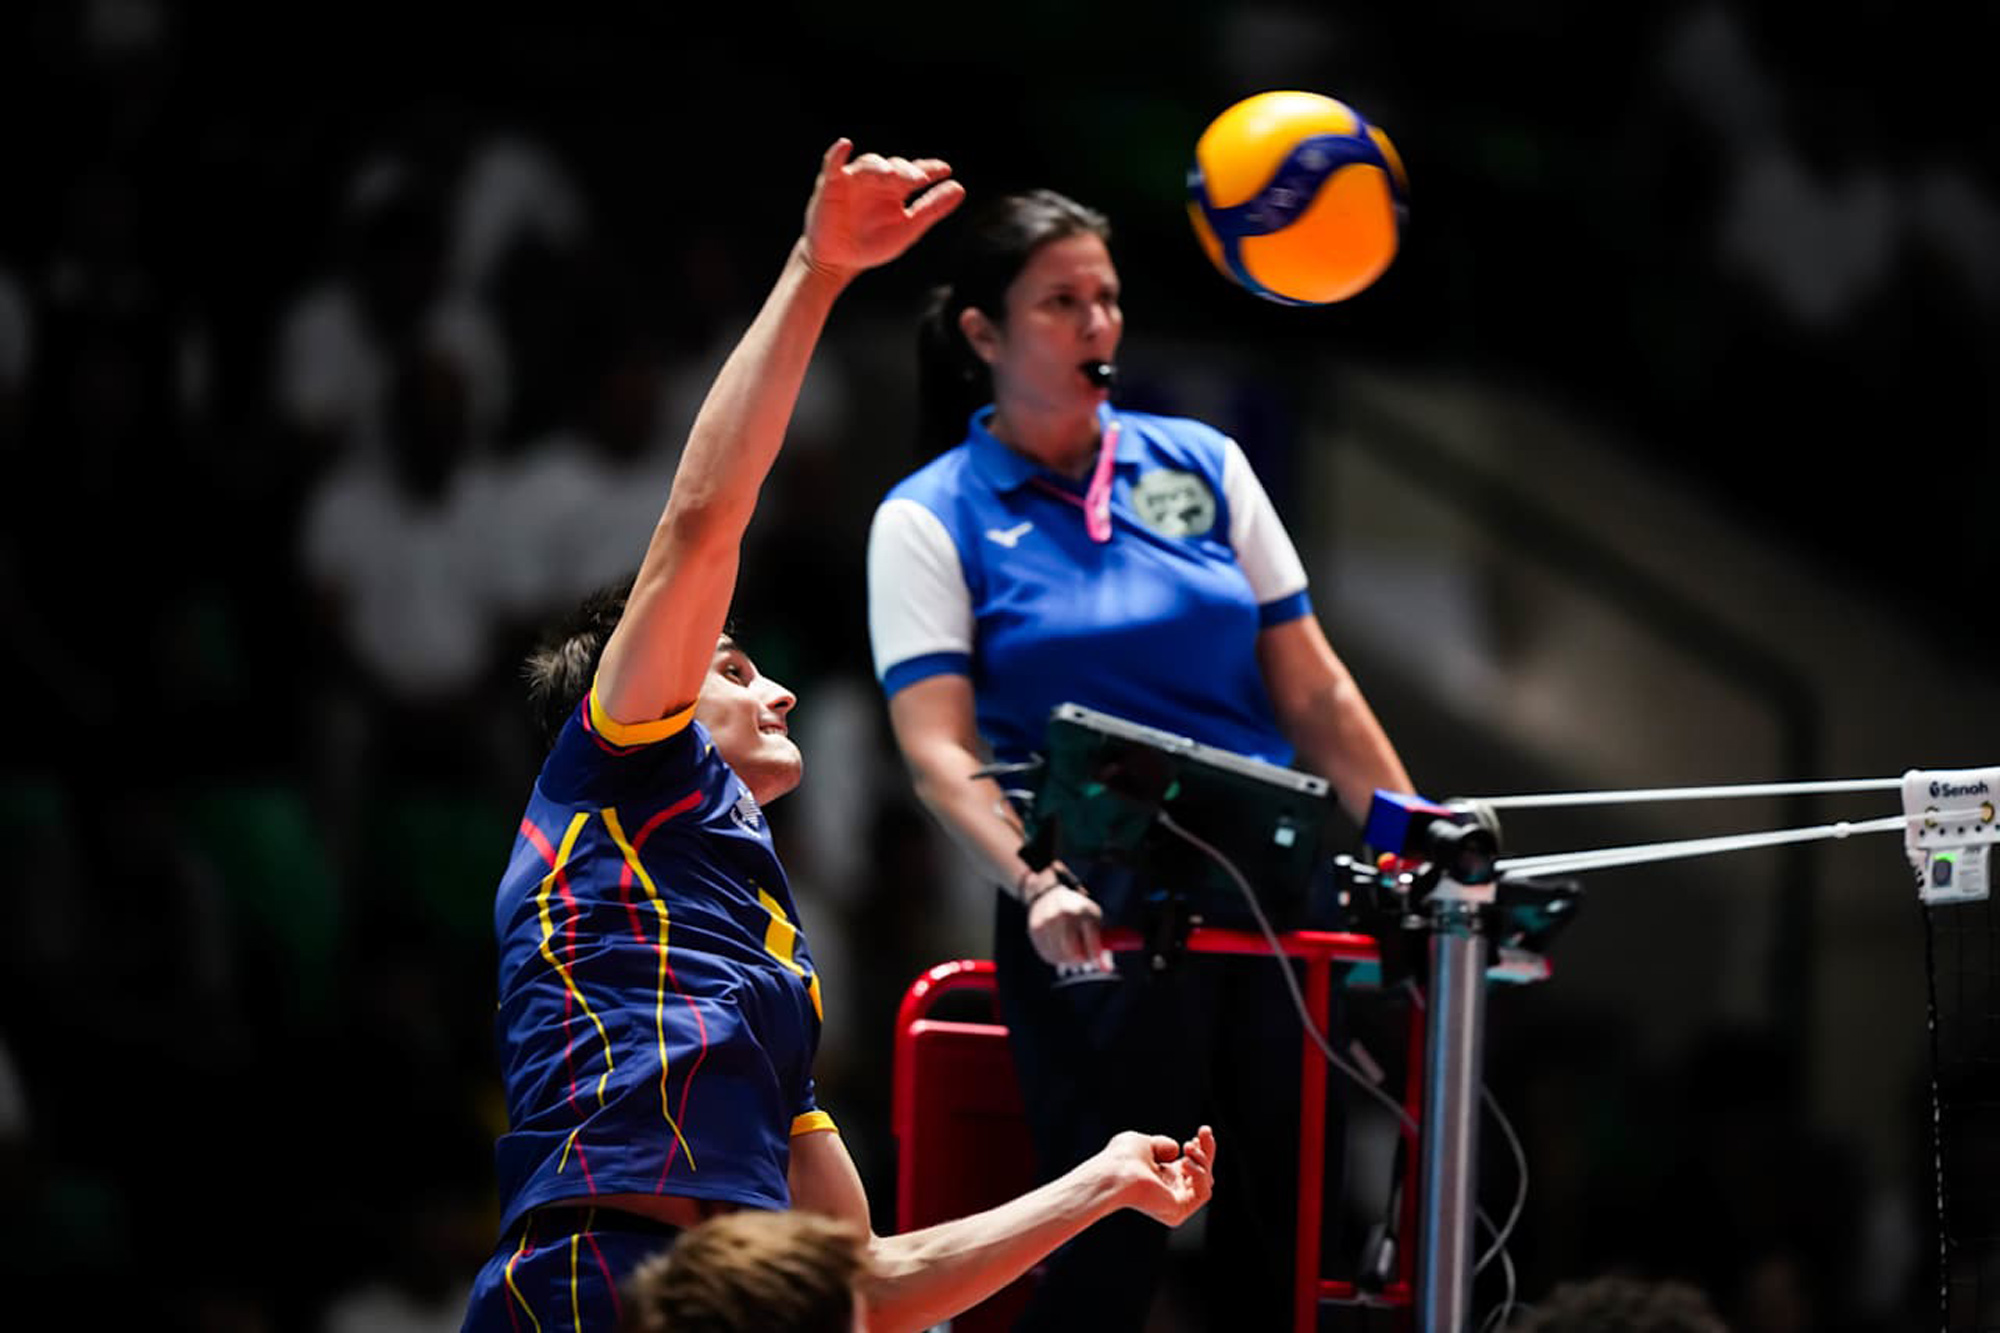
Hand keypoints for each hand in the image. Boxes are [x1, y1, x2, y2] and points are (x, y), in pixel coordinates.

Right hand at [800, 138, 964, 280]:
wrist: (838, 261)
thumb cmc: (871, 244)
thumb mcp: (907, 228)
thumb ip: (932, 208)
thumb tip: (959, 188)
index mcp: (896, 189)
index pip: (916, 172)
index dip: (931, 168)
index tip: (946, 170)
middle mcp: (877, 180)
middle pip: (894, 167)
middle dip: (906, 171)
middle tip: (920, 179)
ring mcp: (853, 180)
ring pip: (868, 164)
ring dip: (879, 167)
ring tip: (890, 174)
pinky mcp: (830, 184)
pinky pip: (832, 164)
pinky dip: (837, 154)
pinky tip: (845, 145)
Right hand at [1025, 875, 1107, 970]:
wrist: (1049, 895)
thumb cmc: (1078, 912)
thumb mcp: (1094, 920)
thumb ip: (1103, 943)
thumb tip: (1107, 968)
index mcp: (1083, 911)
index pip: (1092, 941)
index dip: (1096, 957)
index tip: (1100, 964)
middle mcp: (1064, 915)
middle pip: (1073, 953)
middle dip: (1081, 960)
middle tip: (1084, 959)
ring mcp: (1047, 922)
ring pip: (1060, 956)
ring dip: (1068, 960)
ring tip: (1071, 949)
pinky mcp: (1035, 930)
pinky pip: (1047, 955)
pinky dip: (1056, 957)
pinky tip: (1058, 947)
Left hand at [1099, 1125, 1216, 1227]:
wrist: (1115, 1173)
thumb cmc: (1121, 1158)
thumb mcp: (1144, 1143)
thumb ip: (1162, 1145)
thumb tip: (1176, 1149)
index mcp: (1160, 1176)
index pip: (1190, 1164)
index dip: (1200, 1147)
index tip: (1202, 1130)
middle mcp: (1169, 1190)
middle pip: (1202, 1173)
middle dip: (1206, 1150)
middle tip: (1204, 1132)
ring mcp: (1174, 1202)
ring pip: (1206, 1182)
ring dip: (1202, 1160)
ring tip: (1188, 1148)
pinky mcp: (1178, 1211)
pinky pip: (1203, 1193)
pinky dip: (1200, 1174)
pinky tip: (1185, 1163)